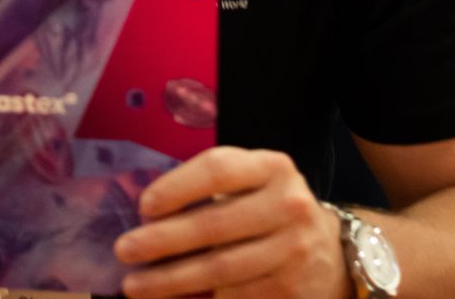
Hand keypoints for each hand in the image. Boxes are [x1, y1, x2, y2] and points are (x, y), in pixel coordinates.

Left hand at [114, 146, 347, 298]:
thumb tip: (146, 215)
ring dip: (171, 280)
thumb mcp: (254, 185)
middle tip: (125, 250)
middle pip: (214, 225)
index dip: (177, 187)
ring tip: (135, 286)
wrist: (329, 255)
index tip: (144, 206)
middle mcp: (288, 206)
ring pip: (220, 269)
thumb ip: (210, 191)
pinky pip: (233, 298)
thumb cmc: (270, 212)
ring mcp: (293, 251)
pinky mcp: (290, 291)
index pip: (218, 170)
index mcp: (273, 168)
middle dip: (162, 241)